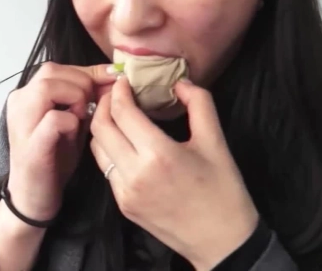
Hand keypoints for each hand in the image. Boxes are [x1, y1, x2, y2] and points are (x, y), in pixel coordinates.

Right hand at [5, 62, 116, 222]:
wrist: (34, 196)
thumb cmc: (53, 158)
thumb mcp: (71, 121)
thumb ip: (85, 99)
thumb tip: (112, 75)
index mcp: (26, 94)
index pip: (57, 68)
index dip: (87, 72)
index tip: (112, 79)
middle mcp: (18, 102)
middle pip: (52, 71)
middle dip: (82, 84)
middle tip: (94, 106)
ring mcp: (21, 121)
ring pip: (49, 87)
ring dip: (74, 99)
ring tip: (81, 118)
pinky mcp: (31, 144)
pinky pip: (55, 118)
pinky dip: (71, 122)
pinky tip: (74, 133)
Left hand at [90, 77, 259, 269]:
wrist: (222, 242)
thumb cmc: (223, 190)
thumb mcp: (216, 142)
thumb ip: (199, 104)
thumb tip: (179, 82)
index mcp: (159, 155)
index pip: (122, 112)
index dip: (119, 91)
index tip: (125, 80)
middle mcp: (135, 173)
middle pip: (101, 127)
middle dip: (105, 104)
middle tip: (117, 94)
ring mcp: (125, 192)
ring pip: (97, 148)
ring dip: (103, 127)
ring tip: (118, 116)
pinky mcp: (122, 204)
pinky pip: (106, 169)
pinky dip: (110, 150)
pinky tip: (125, 143)